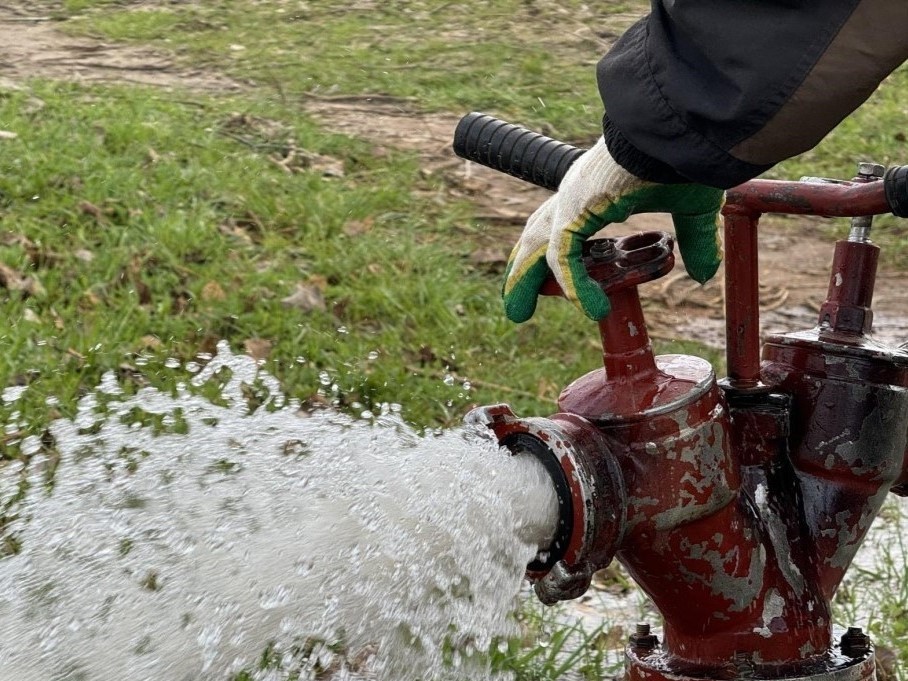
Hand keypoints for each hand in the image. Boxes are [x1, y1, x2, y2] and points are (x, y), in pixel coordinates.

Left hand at [502, 137, 723, 321]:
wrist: (681, 130)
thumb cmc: (685, 158)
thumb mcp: (692, 210)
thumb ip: (694, 242)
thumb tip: (705, 274)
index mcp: (595, 192)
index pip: (562, 229)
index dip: (550, 256)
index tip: (550, 284)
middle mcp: (576, 196)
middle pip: (537, 239)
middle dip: (524, 271)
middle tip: (517, 305)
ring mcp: (571, 202)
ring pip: (538, 250)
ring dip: (525, 282)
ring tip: (517, 312)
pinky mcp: (575, 211)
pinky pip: (564, 258)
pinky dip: (574, 286)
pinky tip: (591, 309)